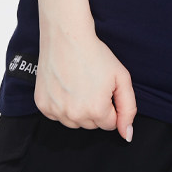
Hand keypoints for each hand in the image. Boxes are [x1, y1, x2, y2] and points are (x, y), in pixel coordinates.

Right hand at [33, 25, 136, 141]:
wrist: (67, 36)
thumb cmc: (95, 54)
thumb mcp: (121, 77)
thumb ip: (128, 108)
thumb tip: (126, 135)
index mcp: (96, 110)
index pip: (110, 124)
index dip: (111, 105)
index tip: (105, 88)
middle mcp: (74, 115)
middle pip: (92, 125)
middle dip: (96, 108)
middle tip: (92, 84)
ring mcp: (56, 111)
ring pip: (74, 123)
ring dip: (79, 109)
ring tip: (79, 84)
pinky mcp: (42, 105)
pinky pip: (57, 116)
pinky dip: (62, 105)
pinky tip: (65, 86)